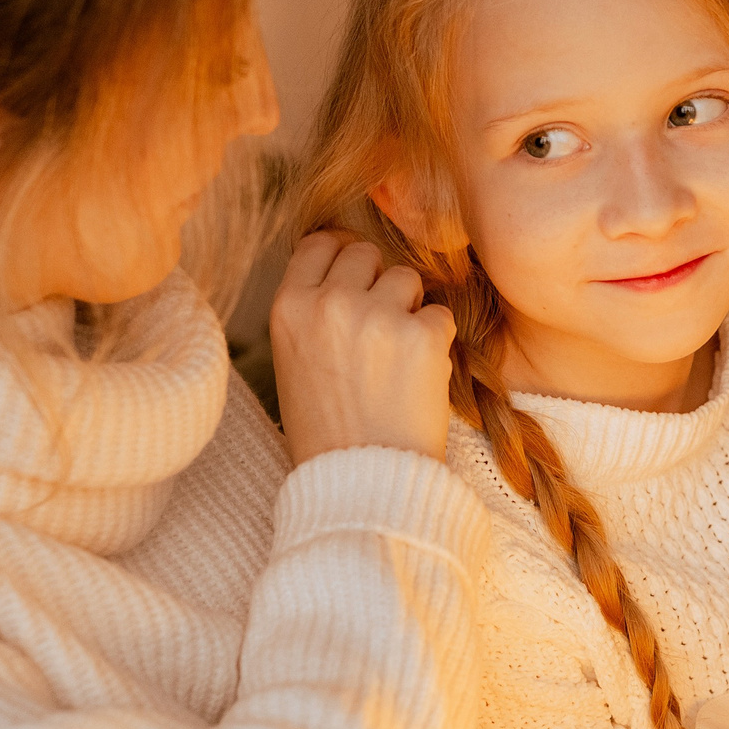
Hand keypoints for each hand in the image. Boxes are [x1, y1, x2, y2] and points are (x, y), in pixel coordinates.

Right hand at [270, 231, 455, 464]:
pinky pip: (440, 314)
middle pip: (367, 254)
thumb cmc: (328, 431)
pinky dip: (437, 342)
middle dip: (379, 283)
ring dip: (411, 309)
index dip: (343, 258)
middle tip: (380, 331)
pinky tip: (418, 377)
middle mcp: (329, 303)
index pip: (321, 243)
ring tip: (397, 359)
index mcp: (288, 307)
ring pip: (407, 277)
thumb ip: (313, 312)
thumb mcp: (295, 362)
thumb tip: (345, 267)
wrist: (361, 485)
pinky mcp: (421, 336)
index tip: (356, 281)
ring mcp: (376, 317)